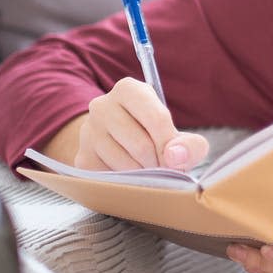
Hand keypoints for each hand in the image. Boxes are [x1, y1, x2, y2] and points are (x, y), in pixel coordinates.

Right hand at [76, 77, 208, 170]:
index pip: (157, 119)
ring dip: (143, 175)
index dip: (172, 146)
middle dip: (158, 164)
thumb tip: (175, 157)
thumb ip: (190, 145)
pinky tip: (127, 174)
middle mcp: (102, 105)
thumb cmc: (153, 138)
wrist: (119, 146)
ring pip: (126, 165)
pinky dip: (126, 183)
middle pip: (142, 145)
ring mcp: (88, 132)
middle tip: (161, 167)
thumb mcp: (177, 137)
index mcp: (128, 90)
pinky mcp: (82, 158)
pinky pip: (112, 179)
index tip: (176, 160)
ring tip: (144, 169)